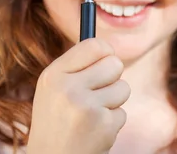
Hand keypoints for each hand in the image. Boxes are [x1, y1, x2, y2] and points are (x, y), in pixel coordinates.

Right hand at [26, 38, 129, 153]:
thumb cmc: (56, 123)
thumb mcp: (53, 90)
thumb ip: (76, 68)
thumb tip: (108, 49)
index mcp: (53, 75)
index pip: (94, 45)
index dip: (105, 52)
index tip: (104, 61)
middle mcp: (68, 88)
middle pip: (114, 64)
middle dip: (113, 77)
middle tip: (99, 91)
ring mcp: (86, 107)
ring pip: (123, 88)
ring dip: (114, 102)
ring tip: (93, 114)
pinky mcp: (103, 125)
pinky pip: (122, 112)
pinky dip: (112, 122)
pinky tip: (94, 131)